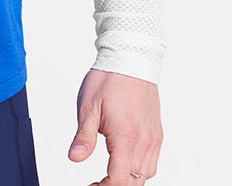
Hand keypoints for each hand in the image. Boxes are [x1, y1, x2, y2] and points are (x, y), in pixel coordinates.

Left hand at [67, 68, 162, 183]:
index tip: (91, 185)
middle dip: (114, 185)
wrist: (131, 58)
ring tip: (109, 174)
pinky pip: (152, 162)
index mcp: (126, 136)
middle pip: (133, 182)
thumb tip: (74, 158)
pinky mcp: (157, 133)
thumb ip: (83, 137)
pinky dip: (139, 169)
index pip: (118, 180)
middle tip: (95, 182)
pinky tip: (125, 161)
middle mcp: (144, 140)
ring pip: (145, 175)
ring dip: (128, 180)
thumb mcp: (88, 106)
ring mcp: (153, 137)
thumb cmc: (109, 79)